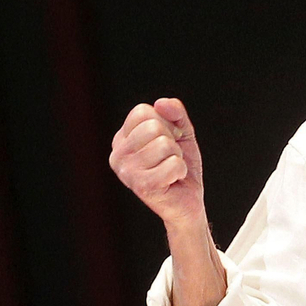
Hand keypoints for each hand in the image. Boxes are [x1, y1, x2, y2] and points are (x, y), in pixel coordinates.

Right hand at [109, 97, 205, 228]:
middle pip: (153, 126)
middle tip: (170, 158)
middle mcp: (118, 155)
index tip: (169, 139)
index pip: (142, 112)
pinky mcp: (142, 187)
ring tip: (171, 170)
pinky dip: (181, 171)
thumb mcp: (180, 133)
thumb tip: (161, 103)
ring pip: (164, 145)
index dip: (165, 122)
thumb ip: (174, 113)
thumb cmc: (179, 166)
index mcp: (121, 139)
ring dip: (177, 157)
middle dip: (172, 141)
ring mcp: (127, 172)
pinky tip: (173, 181)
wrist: (187, 203)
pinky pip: (173, 164)